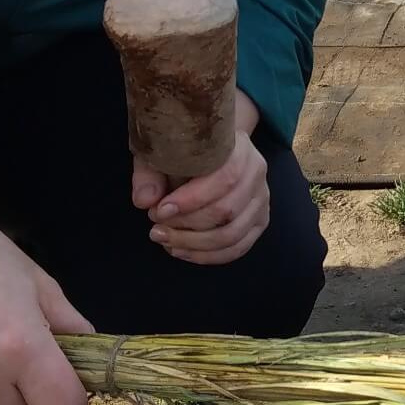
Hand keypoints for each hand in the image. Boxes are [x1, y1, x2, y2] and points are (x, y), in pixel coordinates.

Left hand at [132, 90, 268, 264]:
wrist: (214, 149)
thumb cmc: (186, 149)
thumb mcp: (162, 152)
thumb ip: (149, 173)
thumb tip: (144, 200)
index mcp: (239, 149)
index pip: (224, 178)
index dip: (191, 200)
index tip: (158, 211)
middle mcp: (256, 174)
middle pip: (227, 211)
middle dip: (187, 226)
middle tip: (156, 229)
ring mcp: (261, 200)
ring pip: (232, 234)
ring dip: (194, 245)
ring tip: (165, 241)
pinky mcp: (259, 221)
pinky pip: (238, 248)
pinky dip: (208, 256)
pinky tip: (182, 251)